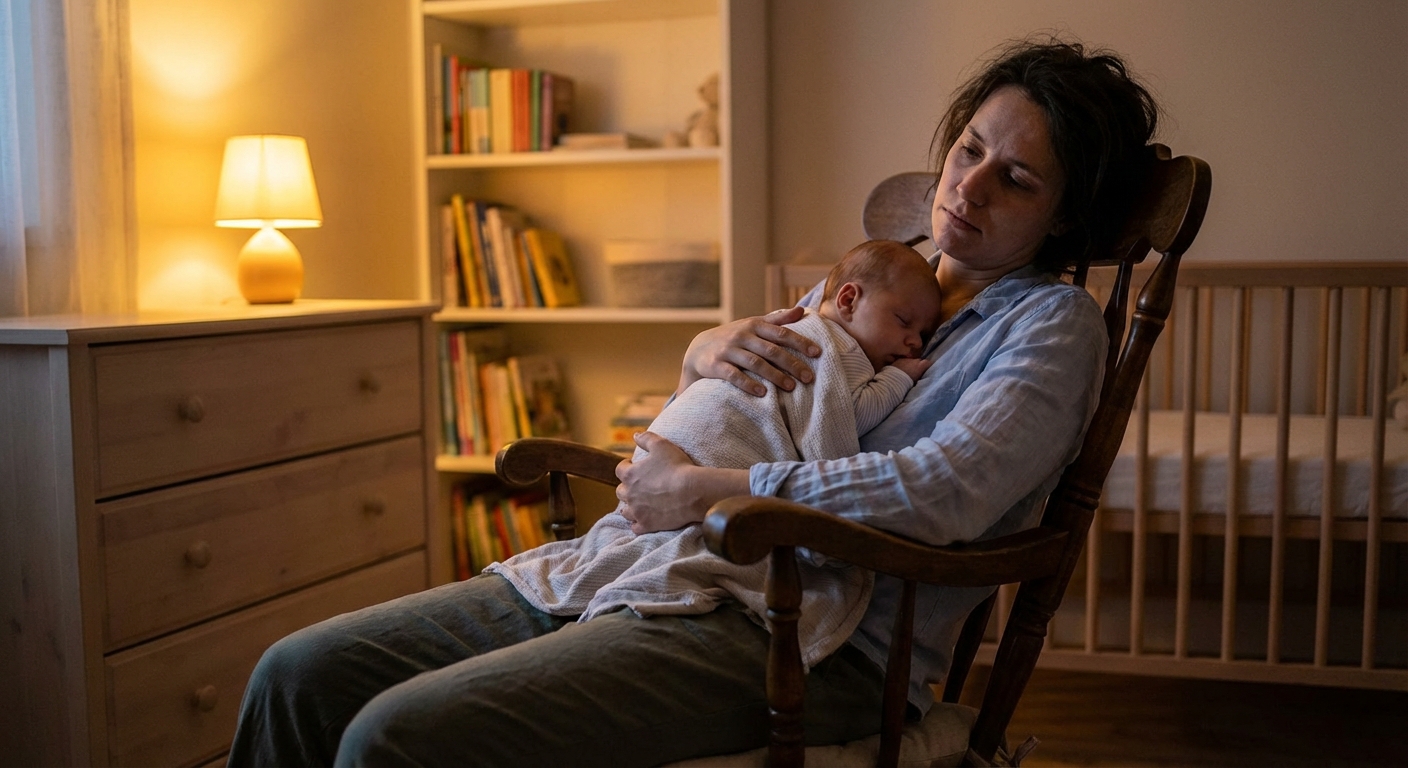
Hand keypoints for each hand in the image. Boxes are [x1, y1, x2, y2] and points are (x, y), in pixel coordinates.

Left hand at [615, 432, 749, 533]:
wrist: (692, 492)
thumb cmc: (677, 467)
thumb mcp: (662, 445)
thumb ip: (646, 438)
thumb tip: (635, 435)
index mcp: (630, 474)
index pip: (620, 469)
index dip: (627, 467)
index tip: (633, 466)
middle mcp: (629, 493)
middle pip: (620, 491)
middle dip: (627, 488)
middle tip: (638, 486)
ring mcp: (637, 511)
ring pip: (625, 511)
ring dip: (630, 507)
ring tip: (639, 504)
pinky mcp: (647, 525)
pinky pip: (635, 527)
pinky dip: (638, 524)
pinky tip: (644, 520)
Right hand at [677, 306, 820, 396]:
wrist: (698, 349)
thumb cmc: (735, 337)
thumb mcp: (754, 325)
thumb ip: (778, 319)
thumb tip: (802, 310)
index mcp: (754, 325)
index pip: (781, 333)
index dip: (800, 342)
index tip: (817, 353)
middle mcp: (742, 336)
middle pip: (771, 350)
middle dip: (792, 364)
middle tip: (809, 378)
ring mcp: (728, 350)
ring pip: (755, 363)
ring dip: (775, 375)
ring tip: (791, 387)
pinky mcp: (716, 365)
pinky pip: (734, 375)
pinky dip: (749, 384)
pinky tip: (763, 393)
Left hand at [891, 356, 932, 381]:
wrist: (895, 380)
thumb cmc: (908, 382)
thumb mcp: (917, 379)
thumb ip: (921, 375)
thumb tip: (922, 375)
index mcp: (920, 366)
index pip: (928, 363)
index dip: (928, 366)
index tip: (927, 369)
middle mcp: (914, 360)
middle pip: (919, 361)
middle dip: (918, 365)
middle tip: (916, 371)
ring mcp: (906, 359)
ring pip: (911, 360)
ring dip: (910, 364)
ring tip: (907, 370)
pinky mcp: (899, 359)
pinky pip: (904, 360)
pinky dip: (904, 364)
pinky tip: (901, 369)